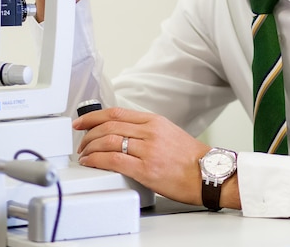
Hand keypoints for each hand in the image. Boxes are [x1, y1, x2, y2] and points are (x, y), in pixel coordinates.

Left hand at [74, 107, 215, 205]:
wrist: (208, 174)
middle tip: (81, 142)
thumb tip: (122, 132)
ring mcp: (147, 150)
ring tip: (85, 155)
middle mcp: (150, 132)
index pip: (116, 113)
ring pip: (108, 141)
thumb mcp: (169, 133)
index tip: (81, 122)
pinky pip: (113, 160)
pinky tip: (91, 163)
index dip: (93, 116)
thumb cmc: (190, 158)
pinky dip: (97, 160)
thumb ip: (146, 130)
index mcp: (154, 121)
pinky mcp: (145, 170)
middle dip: (88, 134)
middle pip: (108, 126)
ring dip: (90, 148)